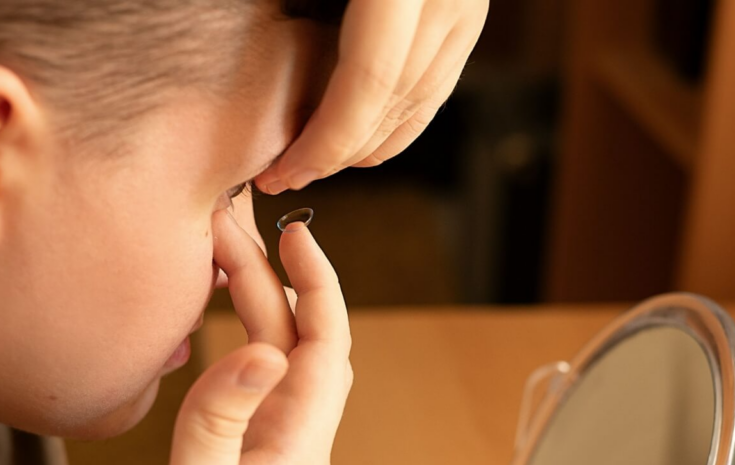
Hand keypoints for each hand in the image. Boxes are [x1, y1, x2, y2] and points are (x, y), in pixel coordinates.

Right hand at [83, 211, 351, 464]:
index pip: (326, 350)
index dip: (318, 287)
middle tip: (234, 227)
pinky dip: (240, 337)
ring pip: (278, 359)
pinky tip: (217, 318)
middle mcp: (295, 446)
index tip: (298, 234)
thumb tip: (263, 351)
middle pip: (301, 344)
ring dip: (258, 305)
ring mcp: (270, 452)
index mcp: (298, 454)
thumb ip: (221, 425)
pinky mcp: (242, 458)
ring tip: (224, 253)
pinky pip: (253, 383)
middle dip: (276, 280)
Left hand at [255, 0, 488, 193]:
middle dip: (339, 153)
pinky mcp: (469, 11)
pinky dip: (399, 120)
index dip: (326, 140)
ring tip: (315, 165)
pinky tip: (363, 137)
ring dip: (368, 146)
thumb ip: (296, 3)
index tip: (285, 172)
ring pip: (421, 102)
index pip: (369, 86)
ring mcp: (465, 8)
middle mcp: (446, 2)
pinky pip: (438, 83)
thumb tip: (265, 73)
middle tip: (288, 177)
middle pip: (395, 103)